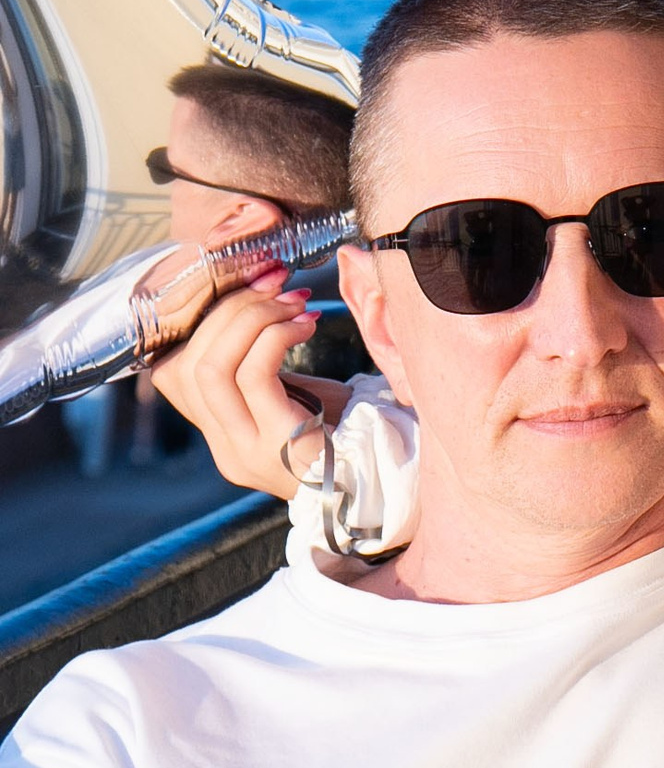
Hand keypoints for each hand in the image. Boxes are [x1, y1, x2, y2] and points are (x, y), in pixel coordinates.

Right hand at [149, 279, 343, 498]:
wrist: (387, 481)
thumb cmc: (346, 433)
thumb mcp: (293, 398)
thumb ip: (261, 368)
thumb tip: (251, 300)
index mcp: (222, 436)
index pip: (173, 374)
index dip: (200, 324)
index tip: (243, 290)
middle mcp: (226, 448)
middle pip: (186, 366)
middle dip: (228, 312)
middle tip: (274, 285)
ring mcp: (246, 450)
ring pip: (211, 367)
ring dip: (251, 319)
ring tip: (292, 303)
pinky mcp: (278, 444)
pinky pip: (254, 375)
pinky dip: (276, 336)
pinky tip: (306, 324)